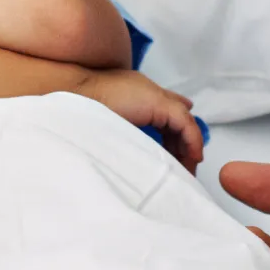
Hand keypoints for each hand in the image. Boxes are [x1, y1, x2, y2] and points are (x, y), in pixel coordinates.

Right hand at [71, 69, 202, 170]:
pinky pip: (184, 124)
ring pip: (184, 125)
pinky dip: (192, 141)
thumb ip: (134, 125)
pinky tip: (192, 158)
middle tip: (187, 173)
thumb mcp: (118, 121)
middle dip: (185, 149)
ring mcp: (156, 98)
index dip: (176, 142)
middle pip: (180, 124)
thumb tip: (155, 134)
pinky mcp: (159, 103)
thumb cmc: (89, 110)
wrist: (76, 97)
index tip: (178, 164)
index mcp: (144, 99)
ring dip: (189, 149)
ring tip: (188, 171)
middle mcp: (153, 96)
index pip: (170, 121)